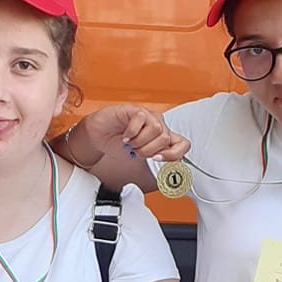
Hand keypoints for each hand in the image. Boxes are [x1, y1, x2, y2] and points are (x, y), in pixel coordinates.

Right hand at [69, 106, 188, 167]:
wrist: (99, 136)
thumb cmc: (118, 144)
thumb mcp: (140, 157)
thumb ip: (156, 159)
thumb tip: (171, 171)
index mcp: (162, 137)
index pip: (183, 144)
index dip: (174, 155)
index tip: (158, 160)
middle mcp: (157, 125)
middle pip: (166, 139)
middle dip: (148, 150)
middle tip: (136, 151)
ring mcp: (147, 116)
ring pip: (157, 129)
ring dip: (140, 141)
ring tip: (130, 142)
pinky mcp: (135, 110)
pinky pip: (141, 118)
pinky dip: (132, 131)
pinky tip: (125, 135)